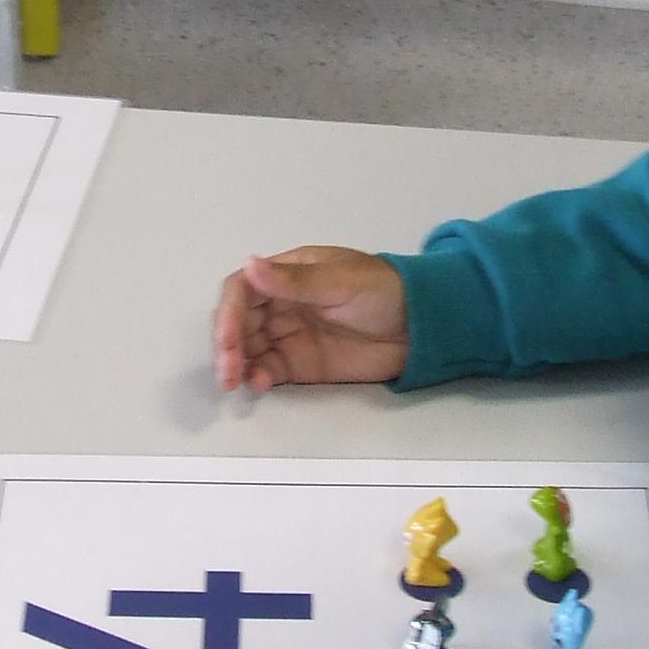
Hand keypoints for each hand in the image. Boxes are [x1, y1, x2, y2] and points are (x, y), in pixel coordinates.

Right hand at [212, 249, 408, 393]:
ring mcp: (288, 335)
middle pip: (238, 322)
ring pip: (248, 348)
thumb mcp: (341, 281)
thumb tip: (249, 264)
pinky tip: (259, 385)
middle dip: (227, 345)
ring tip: (237, 382)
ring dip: (237, 364)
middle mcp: (280, 303)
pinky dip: (258, 378)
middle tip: (227, 370)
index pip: (242, 290)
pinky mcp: (300, 364)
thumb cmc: (384, 291)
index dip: (229, 312)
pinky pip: (268, 370)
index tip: (228, 337)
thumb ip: (294, 281)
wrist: (422, 326)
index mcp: (286, 274)